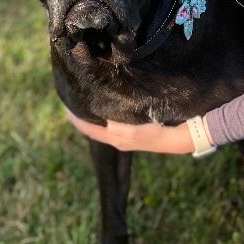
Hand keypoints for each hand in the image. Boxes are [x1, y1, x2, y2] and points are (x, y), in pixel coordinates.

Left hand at [64, 109, 195, 153]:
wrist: (178, 138)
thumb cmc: (159, 132)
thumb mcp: (139, 131)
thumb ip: (122, 129)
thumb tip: (105, 124)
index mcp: (116, 139)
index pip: (90, 130)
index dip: (76, 121)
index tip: (65, 108)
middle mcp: (117, 139)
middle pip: (93, 129)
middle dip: (81, 118)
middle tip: (70, 103)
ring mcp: (125, 136)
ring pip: (101, 127)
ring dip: (91, 118)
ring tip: (82, 105)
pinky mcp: (132, 132)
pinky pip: (110, 125)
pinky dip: (102, 118)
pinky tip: (102, 110)